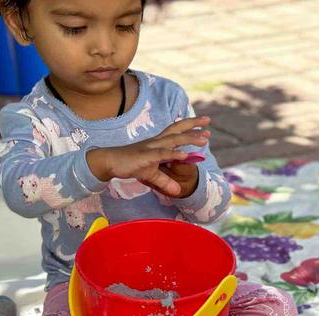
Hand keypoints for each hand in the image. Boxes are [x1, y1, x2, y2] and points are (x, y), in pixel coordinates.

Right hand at [87, 116, 210, 196]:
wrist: (110, 162)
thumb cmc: (130, 165)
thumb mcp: (151, 175)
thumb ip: (166, 181)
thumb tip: (177, 191)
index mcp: (158, 143)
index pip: (176, 131)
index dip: (189, 127)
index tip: (204, 126)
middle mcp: (156, 141)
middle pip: (177, 129)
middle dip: (193, 125)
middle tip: (208, 121)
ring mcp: (151, 148)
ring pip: (173, 140)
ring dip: (189, 138)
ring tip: (204, 139)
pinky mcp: (146, 156)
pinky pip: (162, 154)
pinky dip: (175, 154)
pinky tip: (186, 155)